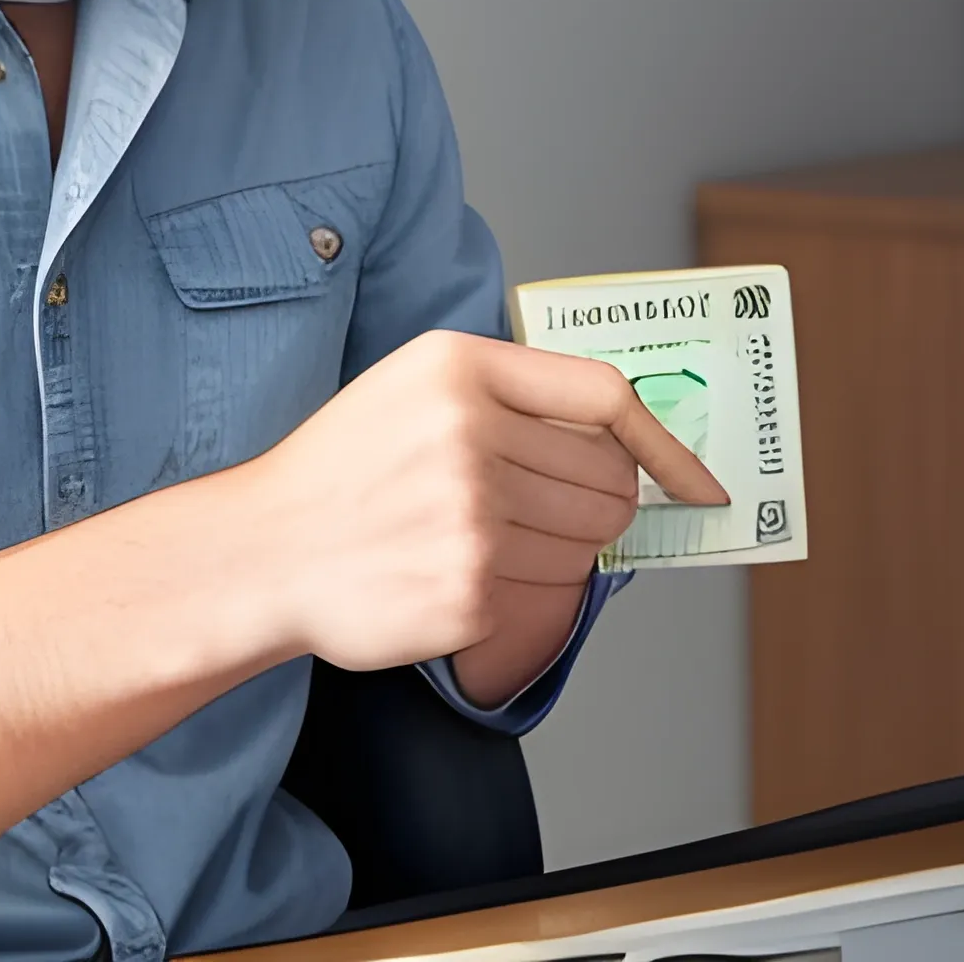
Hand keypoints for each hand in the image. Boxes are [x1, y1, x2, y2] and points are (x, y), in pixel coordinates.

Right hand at [236, 329, 728, 672]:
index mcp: (458, 369)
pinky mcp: (468, 591)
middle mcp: (469, 435)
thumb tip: (622, 444)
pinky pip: (550, 595)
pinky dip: (523, 590)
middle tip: (543, 509)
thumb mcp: (412, 386)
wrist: (266, 548)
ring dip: (561, 548)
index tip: (697, 482)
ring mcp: (470, 518)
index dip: (666, 443)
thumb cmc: (343, 465)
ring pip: (590, 543)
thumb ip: (508, 394)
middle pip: (610, 479)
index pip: (603, 394)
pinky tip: (460, 571)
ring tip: (484, 536)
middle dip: (601, 503)